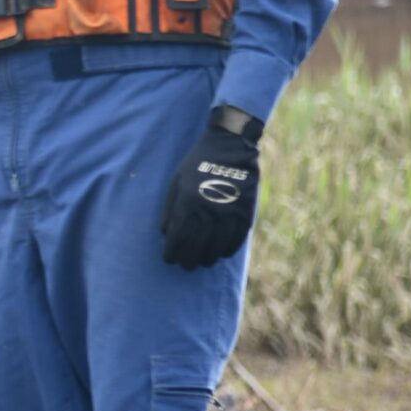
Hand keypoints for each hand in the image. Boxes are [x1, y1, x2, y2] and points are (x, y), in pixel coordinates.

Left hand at [161, 109, 263, 269]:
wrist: (230, 147)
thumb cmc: (197, 164)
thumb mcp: (176, 182)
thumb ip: (169, 209)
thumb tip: (165, 233)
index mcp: (188, 204)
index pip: (177, 239)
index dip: (171, 253)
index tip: (169, 258)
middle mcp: (208, 213)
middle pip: (196, 249)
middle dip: (188, 260)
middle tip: (185, 264)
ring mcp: (228, 215)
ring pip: (216, 249)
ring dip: (207, 259)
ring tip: (202, 261)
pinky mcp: (245, 214)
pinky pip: (236, 241)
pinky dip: (226, 251)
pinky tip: (220, 253)